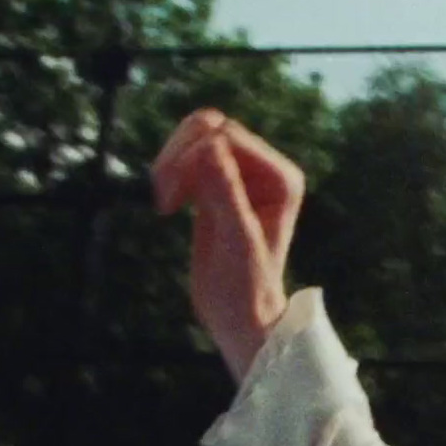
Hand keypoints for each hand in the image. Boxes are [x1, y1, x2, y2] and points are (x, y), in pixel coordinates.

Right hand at [150, 109, 306, 384]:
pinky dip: (170, 173)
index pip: (227, 137)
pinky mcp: (218, 184)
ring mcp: (241, 175)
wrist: (238, 317)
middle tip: (164, 199)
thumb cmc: (246, 289)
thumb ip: (225, 193)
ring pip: (195, 137)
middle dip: (178, 157)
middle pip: (209, 128)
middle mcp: (265, 170)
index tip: (171, 202)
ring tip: (164, 203)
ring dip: (170, 164)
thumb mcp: (235, 242)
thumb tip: (208, 146)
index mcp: (281, 178)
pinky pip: (187, 156)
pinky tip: (170, 205)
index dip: (192, 159)